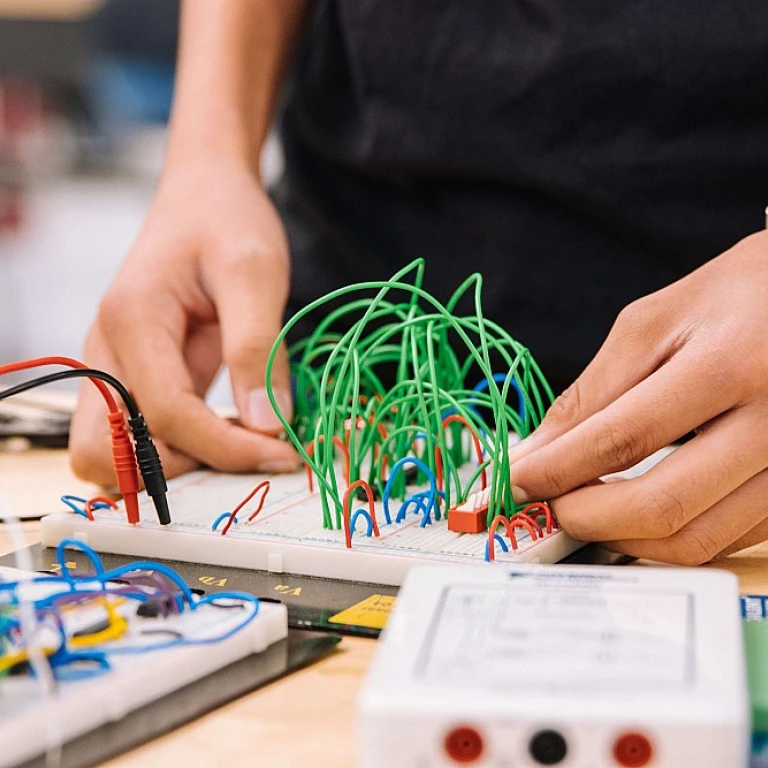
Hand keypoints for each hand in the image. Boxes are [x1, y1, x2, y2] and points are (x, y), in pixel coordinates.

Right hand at [70, 160, 298, 483]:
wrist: (205, 194)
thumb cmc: (227, 220)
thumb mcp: (255, 273)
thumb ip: (258, 348)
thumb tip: (268, 426)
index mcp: (132, 320)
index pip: (165, 415)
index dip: (225, 448)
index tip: (283, 455)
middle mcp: (107, 350)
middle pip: (104, 453)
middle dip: (174, 472)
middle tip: (246, 458)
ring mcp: (115, 366)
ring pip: (113, 453)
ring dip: (173, 466)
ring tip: (243, 449)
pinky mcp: (137, 374)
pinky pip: (142, 433)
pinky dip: (180, 449)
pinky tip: (233, 434)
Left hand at [509, 231, 767, 564]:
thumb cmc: (735, 297)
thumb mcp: (654, 323)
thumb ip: (592, 394)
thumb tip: (535, 455)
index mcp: (730, 365)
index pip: (622, 439)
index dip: (556, 470)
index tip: (514, 481)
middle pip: (662, 505)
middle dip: (585, 517)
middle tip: (548, 504)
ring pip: (696, 540)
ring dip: (623, 537)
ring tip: (585, 507)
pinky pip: (724, 538)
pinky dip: (666, 534)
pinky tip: (635, 509)